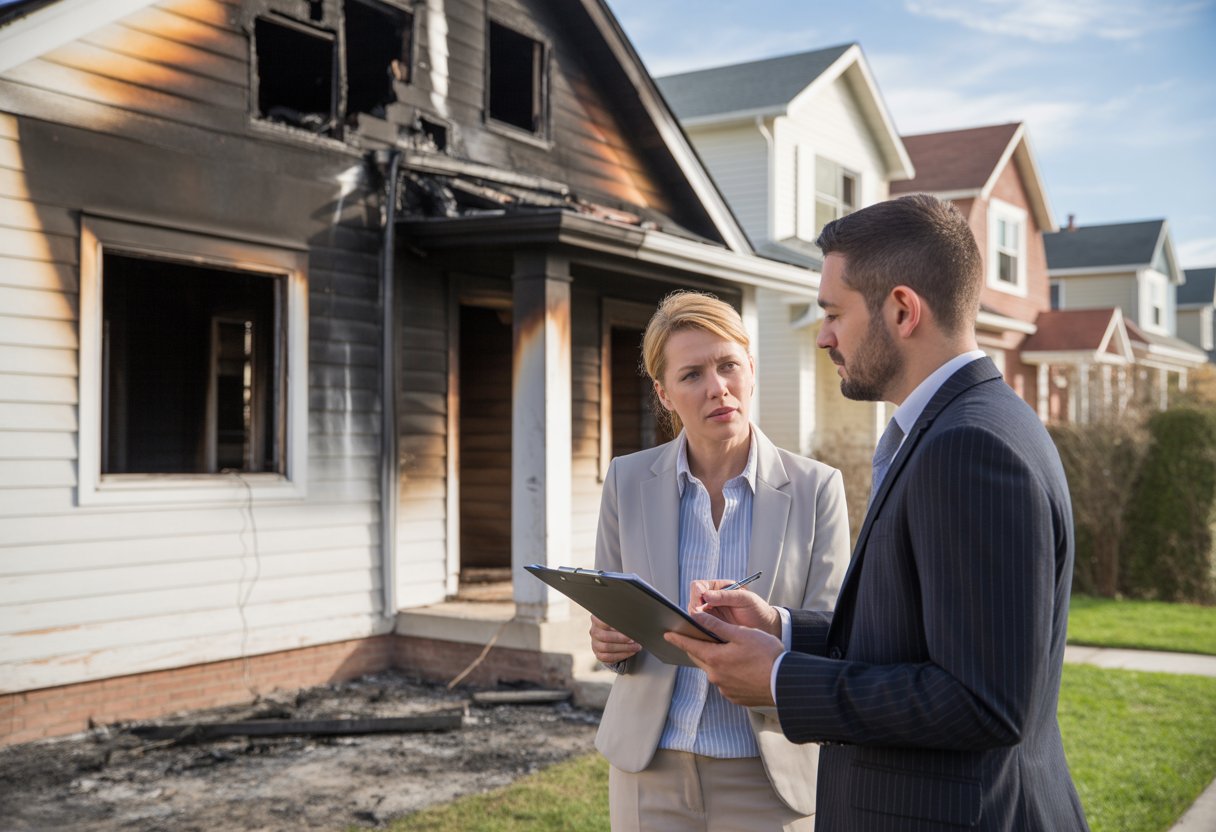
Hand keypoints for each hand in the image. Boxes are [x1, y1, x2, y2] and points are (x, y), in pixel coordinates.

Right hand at [589, 615, 640, 663]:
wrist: (615, 637)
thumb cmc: (619, 625)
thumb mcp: (620, 619)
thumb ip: (623, 619)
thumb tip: (634, 621)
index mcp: (597, 619)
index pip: (602, 621)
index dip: (615, 625)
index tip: (627, 627)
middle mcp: (594, 631)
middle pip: (604, 636)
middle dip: (621, 639)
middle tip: (634, 639)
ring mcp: (595, 644)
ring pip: (606, 648)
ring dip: (624, 648)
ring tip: (636, 646)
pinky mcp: (598, 654)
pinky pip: (608, 657)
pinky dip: (621, 655)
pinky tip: (631, 652)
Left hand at [665, 612, 782, 706]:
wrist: (785, 683)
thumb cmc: (767, 656)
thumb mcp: (741, 634)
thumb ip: (716, 626)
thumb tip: (696, 616)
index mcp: (714, 658)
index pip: (690, 646)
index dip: (678, 639)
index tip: (667, 634)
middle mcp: (715, 676)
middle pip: (700, 658)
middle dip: (697, 648)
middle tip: (695, 638)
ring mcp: (725, 689)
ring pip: (713, 670)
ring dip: (715, 660)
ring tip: (728, 651)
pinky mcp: (735, 697)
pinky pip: (725, 682)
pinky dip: (727, 672)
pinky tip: (741, 667)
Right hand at [689, 580, 780, 636]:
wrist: (765, 626)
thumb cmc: (757, 608)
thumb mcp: (744, 598)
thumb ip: (725, 596)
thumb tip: (706, 595)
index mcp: (718, 588)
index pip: (698, 586)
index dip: (696, 593)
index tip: (701, 600)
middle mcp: (711, 600)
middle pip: (693, 601)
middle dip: (694, 607)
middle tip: (699, 615)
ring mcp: (710, 614)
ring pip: (693, 615)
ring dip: (695, 619)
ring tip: (702, 624)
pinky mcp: (711, 627)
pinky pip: (699, 627)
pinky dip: (699, 629)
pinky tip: (704, 632)